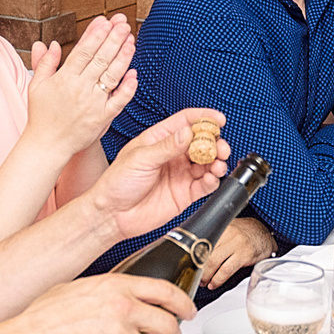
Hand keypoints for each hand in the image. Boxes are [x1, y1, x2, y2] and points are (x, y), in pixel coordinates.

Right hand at [17, 273, 193, 333]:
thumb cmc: (44, 317)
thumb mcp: (78, 288)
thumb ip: (104, 291)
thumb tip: (116, 298)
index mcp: (118, 286)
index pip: (164, 291)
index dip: (183, 303)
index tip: (188, 311)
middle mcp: (125, 307)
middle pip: (168, 325)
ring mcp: (122, 333)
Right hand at [23, 14, 137, 155]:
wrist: (47, 145)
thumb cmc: (41, 115)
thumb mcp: (37, 86)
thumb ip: (45, 63)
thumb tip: (51, 44)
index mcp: (64, 79)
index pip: (83, 51)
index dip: (95, 35)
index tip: (104, 21)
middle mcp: (80, 89)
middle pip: (100, 59)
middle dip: (113, 39)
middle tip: (123, 24)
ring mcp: (93, 104)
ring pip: (112, 76)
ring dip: (123, 57)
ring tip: (131, 40)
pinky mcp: (103, 118)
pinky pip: (119, 101)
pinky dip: (127, 88)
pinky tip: (134, 74)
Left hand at [84, 107, 227, 241]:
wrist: (112, 214)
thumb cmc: (117, 183)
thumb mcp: (141, 159)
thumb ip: (167, 146)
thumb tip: (188, 133)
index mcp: (160, 139)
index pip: (186, 122)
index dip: (204, 118)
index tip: (218, 119)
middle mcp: (173, 155)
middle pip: (202, 142)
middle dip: (215, 143)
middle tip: (221, 147)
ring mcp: (180, 174)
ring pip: (207, 163)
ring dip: (217, 162)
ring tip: (218, 164)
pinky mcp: (185, 193)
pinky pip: (205, 185)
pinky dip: (213, 181)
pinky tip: (211, 178)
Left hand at [200, 215, 278, 290]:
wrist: (265, 235)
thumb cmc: (245, 233)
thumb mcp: (229, 229)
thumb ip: (215, 237)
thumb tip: (195, 249)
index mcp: (222, 227)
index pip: (202, 241)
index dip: (193, 256)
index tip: (189, 265)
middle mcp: (228, 234)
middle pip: (205, 252)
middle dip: (198, 268)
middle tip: (197, 277)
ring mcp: (237, 244)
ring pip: (214, 262)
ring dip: (206, 276)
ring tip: (204, 282)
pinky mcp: (244, 255)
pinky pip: (226, 270)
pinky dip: (218, 279)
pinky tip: (214, 283)